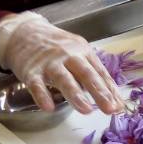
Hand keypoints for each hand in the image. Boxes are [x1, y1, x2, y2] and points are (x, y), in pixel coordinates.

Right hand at [0, 12, 124, 114]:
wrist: (23, 32)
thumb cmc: (55, 47)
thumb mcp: (77, 52)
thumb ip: (91, 73)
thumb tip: (110, 96)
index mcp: (83, 51)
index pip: (99, 72)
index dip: (110, 90)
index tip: (119, 106)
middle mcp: (68, 55)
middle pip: (86, 74)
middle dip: (99, 92)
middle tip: (110, 109)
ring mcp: (49, 63)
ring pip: (64, 79)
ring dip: (76, 95)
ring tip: (86, 110)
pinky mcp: (31, 71)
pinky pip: (36, 85)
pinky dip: (42, 96)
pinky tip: (48, 107)